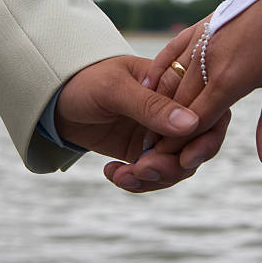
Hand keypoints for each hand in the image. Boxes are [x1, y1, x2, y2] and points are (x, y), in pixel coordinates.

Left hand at [55, 55, 228, 191]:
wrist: (53, 100)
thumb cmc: (84, 81)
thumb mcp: (114, 89)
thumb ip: (150, 105)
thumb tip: (192, 123)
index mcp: (174, 82)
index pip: (208, 110)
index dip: (204, 138)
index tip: (182, 158)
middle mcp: (173, 108)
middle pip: (198, 144)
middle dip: (174, 164)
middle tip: (143, 169)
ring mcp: (159, 132)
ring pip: (178, 166)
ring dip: (154, 177)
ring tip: (122, 175)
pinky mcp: (143, 151)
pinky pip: (154, 175)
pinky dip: (137, 181)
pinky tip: (112, 174)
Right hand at [117, 0, 261, 179]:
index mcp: (228, 81)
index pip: (194, 122)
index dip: (177, 146)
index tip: (162, 164)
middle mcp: (206, 63)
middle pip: (176, 106)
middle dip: (162, 133)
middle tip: (148, 154)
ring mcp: (198, 43)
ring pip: (168, 82)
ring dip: (156, 106)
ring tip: (145, 128)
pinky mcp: (197, 28)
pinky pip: (168, 53)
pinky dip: (155, 72)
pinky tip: (145, 85)